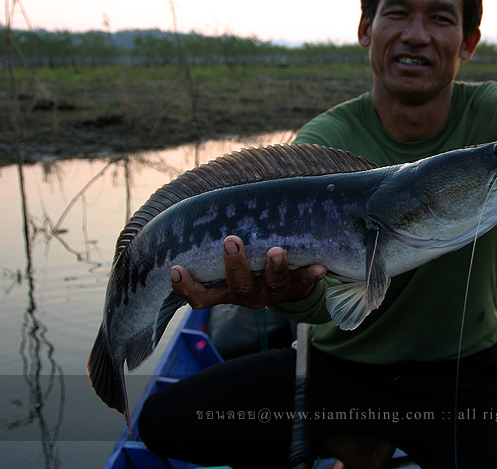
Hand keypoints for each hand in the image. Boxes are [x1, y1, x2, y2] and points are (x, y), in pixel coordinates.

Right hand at [169, 235, 326, 308]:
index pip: (200, 297)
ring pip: (272, 284)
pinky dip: (311, 274)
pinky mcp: (296, 287)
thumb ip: (216, 241)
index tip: (176, 268)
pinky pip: (304, 282)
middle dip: (234, 264)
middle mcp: (248, 294)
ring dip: (274, 267)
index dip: (186, 287)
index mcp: (226, 290)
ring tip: (276, 251)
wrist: (287, 285)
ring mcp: (273, 292)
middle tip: (232, 240)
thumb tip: (205, 200)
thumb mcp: (230, 260)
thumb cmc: (248, 264)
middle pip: (237, 286)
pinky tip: (320, 266)